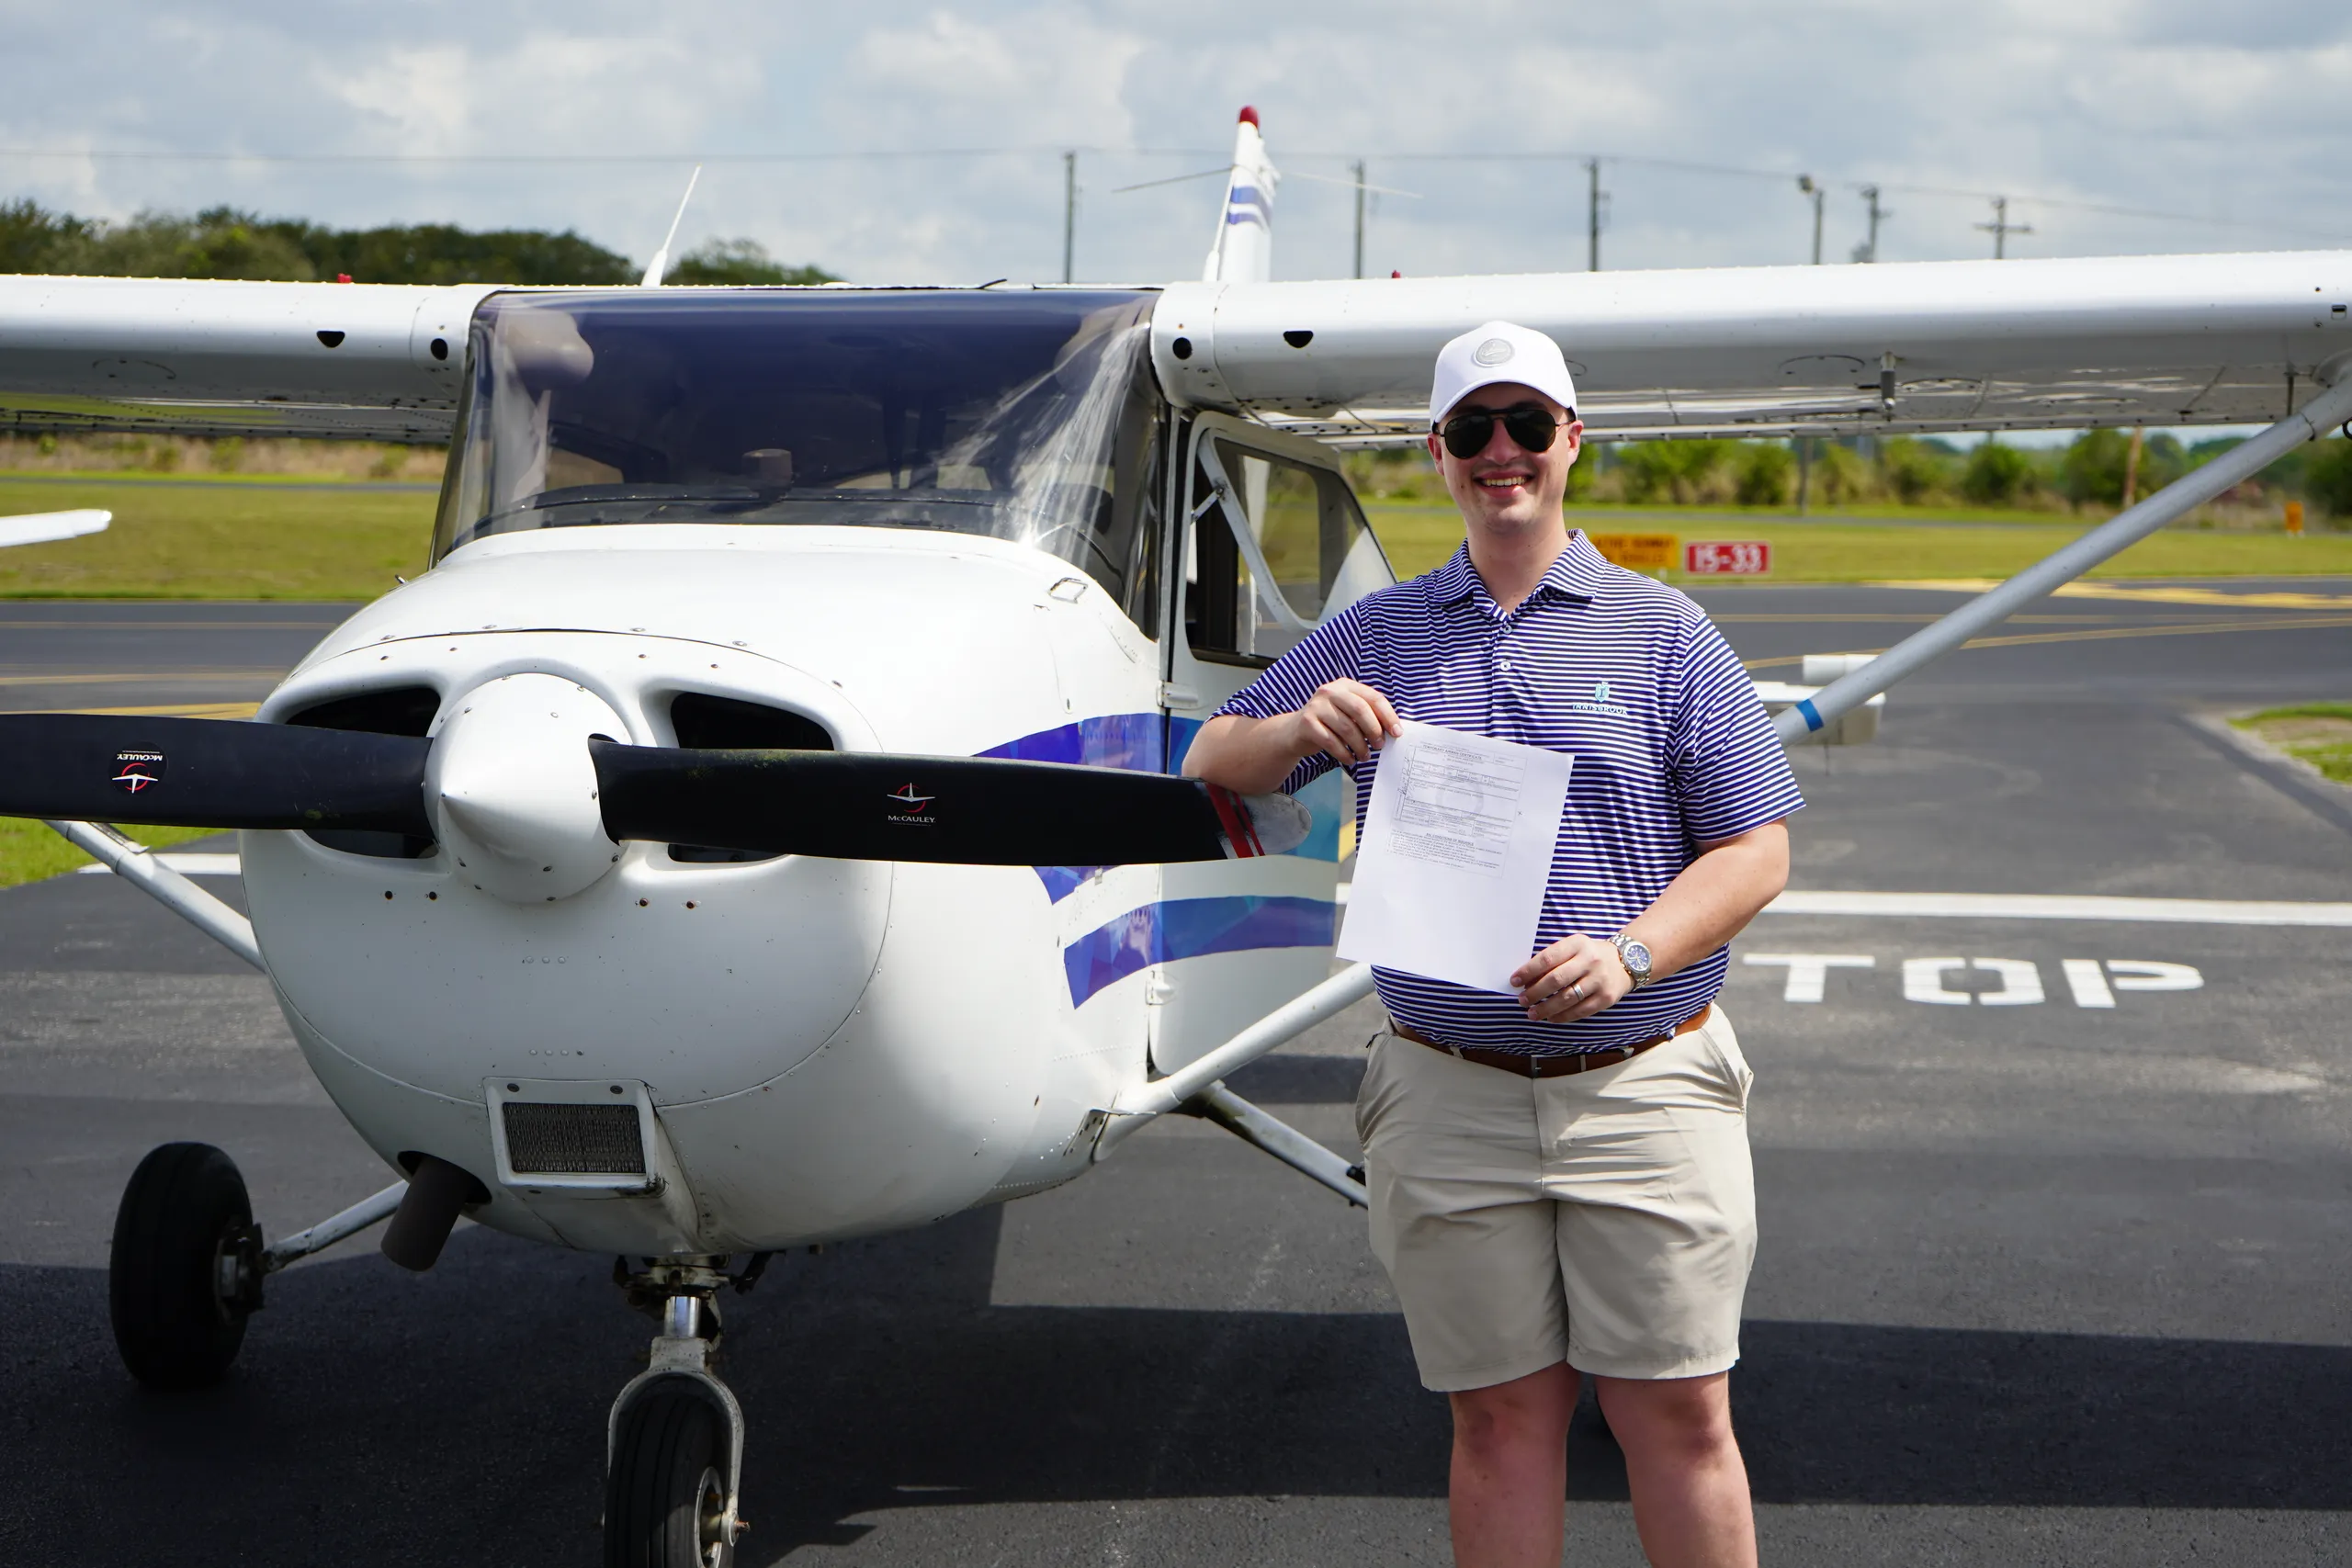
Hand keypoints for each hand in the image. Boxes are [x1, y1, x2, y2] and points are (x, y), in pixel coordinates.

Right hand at [1287, 680, 1400, 765]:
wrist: (1294, 732)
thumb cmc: (1329, 724)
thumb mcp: (1347, 713)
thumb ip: (1367, 716)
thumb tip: (1393, 731)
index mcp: (1345, 686)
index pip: (1373, 697)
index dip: (1388, 716)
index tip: (1397, 733)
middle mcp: (1330, 691)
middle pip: (1360, 710)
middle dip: (1374, 731)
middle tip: (1380, 746)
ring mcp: (1316, 706)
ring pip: (1347, 728)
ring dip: (1360, 746)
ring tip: (1365, 756)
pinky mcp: (1306, 723)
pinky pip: (1331, 742)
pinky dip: (1344, 754)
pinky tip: (1350, 759)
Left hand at [1510, 934, 1632, 1022]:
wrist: (1626, 961)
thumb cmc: (1589, 955)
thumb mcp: (1573, 948)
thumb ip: (1552, 960)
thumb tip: (1526, 980)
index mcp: (1578, 944)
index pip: (1548, 958)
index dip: (1528, 971)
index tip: (1514, 981)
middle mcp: (1590, 961)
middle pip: (1556, 980)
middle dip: (1535, 992)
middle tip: (1522, 1000)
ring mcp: (1599, 980)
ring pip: (1567, 998)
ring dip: (1546, 1008)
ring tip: (1532, 1013)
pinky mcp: (1606, 997)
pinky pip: (1580, 1011)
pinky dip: (1562, 1016)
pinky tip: (1551, 1018)